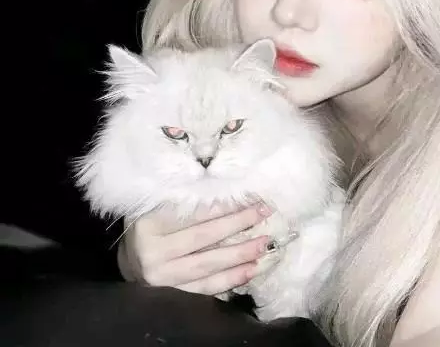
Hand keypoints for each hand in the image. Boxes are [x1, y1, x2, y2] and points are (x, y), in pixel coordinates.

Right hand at [118, 203, 274, 295]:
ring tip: (263, 245)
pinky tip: (249, 270)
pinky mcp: (170, 295)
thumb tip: (229, 191)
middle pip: (204, 237)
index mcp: (149, 224)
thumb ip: (187, 200)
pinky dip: (229, 280)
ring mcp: (161, 278)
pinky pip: (205, 288)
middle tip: (263, 214)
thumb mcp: (159, 206)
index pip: (194, 214)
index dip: (225, 205)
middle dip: (238, 225)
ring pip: (207, 265)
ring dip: (239, 255)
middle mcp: (153, 253)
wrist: (128, 259)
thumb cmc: (149, 225)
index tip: (250, 198)